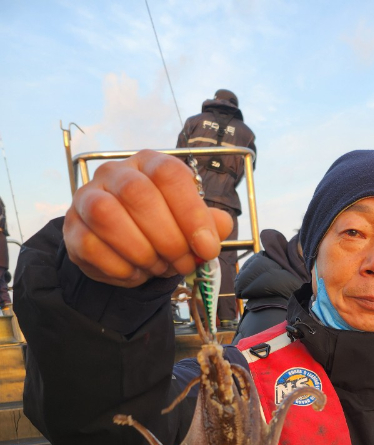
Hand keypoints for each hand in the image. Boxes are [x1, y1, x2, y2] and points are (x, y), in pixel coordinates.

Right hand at [63, 150, 233, 287]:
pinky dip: (120, 268)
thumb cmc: (160, 227)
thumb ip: (210, 224)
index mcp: (150, 164)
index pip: (169, 174)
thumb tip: (222, 225)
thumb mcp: (190, 223)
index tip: (207, 248)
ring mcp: (88, 198)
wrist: (121, 245)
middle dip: (168, 239)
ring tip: (159, 267)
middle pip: (138, 194)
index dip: (192, 214)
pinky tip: (136, 272)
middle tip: (183, 264)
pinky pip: (91, 246)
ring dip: (142, 252)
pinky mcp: (73, 229)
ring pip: (107, 217)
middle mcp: (116, 173)